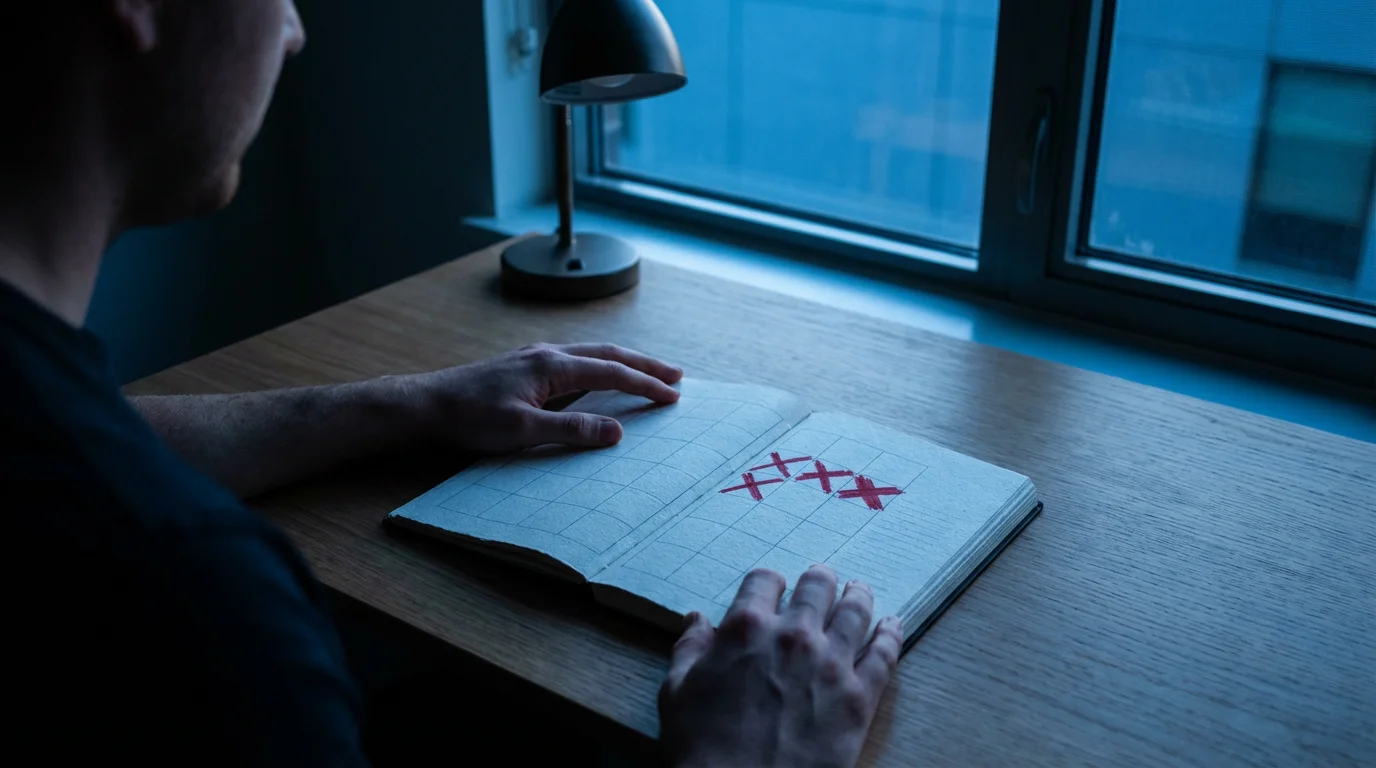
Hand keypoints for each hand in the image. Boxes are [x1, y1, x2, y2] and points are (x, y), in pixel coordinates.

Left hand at [404, 343, 681, 452]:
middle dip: (644, 364)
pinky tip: (600, 375)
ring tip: (648, 372)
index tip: (673, 395)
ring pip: (592, 353)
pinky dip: (600, 366)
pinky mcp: (525, 366)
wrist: (427, 404)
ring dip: (624, 362)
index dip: (645, 384)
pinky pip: (575, 360)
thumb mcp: (522, 431)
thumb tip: (617, 431)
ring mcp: (535, 357)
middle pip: (608, 354)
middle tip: (676, 375)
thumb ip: (572, 430)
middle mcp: (547, 354)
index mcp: (552, 365)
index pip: (611, 372)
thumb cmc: (470, 418)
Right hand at [660, 566, 902, 767]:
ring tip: (859, 590)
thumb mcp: (676, 693)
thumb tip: (696, 620)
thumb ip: (689, 649)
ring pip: (855, 611)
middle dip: (817, 580)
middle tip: (821, 580)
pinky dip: (891, 634)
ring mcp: (832, 665)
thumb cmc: (702, 750)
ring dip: (857, 596)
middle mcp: (793, 636)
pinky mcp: (860, 698)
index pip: (763, 581)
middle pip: (816, 587)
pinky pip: (885, 654)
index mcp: (746, 628)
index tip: (773, 587)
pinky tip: (892, 624)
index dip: (767, 582)